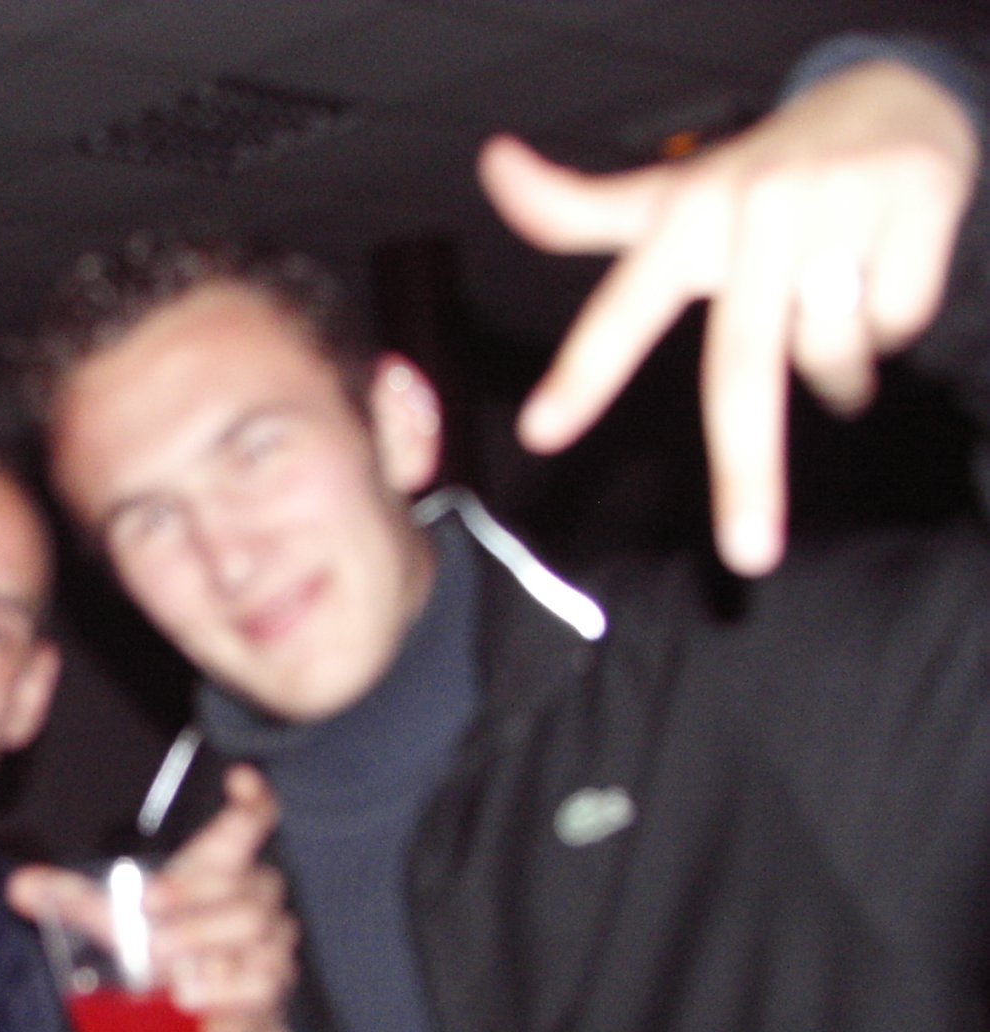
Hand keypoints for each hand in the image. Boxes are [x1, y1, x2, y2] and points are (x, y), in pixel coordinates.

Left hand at [8, 765, 297, 1031]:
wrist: (194, 1025)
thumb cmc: (161, 956)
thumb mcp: (113, 923)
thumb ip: (72, 901)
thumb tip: (20, 886)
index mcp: (217, 870)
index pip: (251, 824)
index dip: (253, 802)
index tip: (240, 780)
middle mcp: (254, 899)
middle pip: (248, 894)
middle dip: (198, 918)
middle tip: (157, 942)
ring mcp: (273, 942)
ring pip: (261, 938)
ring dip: (212, 959)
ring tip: (174, 980)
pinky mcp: (277, 988)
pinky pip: (265, 984)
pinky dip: (228, 996)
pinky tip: (199, 1002)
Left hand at [480, 59, 978, 574]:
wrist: (890, 98)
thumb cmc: (758, 174)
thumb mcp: (667, 196)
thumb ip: (576, 209)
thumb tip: (495, 165)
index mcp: (683, 217)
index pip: (624, 308)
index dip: (584, 372)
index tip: (542, 433)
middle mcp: (753, 208)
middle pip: (742, 370)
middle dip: (745, 473)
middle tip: (748, 552)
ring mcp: (837, 204)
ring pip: (830, 353)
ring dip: (835, 367)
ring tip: (831, 304)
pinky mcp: (915, 203)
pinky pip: (895, 323)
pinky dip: (892, 321)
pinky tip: (882, 271)